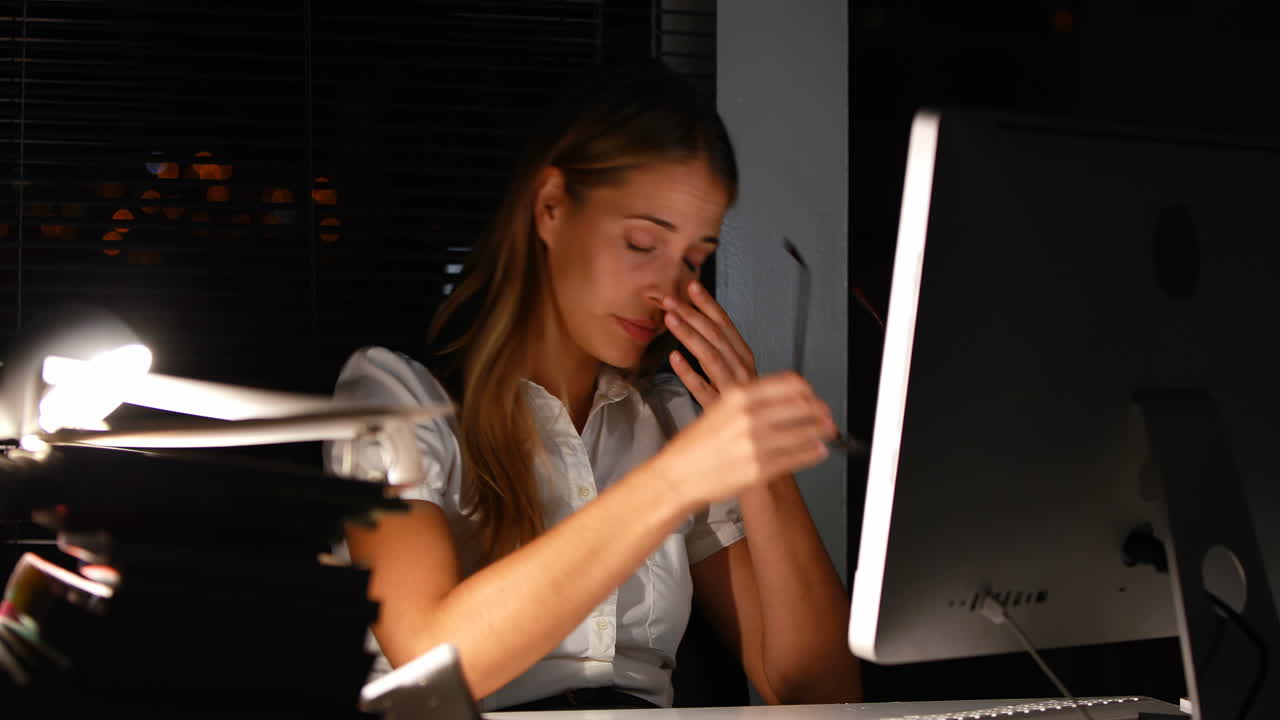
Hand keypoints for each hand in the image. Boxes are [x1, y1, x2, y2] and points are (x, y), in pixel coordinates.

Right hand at [646, 372, 836, 508]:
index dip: (807, 391)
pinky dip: (812, 453)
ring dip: (820, 432)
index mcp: (738, 396)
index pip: (789, 384)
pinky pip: (797, 457)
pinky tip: (817, 450)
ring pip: (803, 432)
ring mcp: (755, 443)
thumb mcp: (719, 409)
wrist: (678, 475)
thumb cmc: (696, 445)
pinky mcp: (760, 468)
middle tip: (826, 415)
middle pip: (801, 406)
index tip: (812, 396)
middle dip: (819, 412)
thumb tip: (784, 399)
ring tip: (827, 432)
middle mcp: (749, 417)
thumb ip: (750, 401)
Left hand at [662, 280, 756, 406]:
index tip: (692, 287)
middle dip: (694, 315)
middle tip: (672, 300)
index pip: (727, 327)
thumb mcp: (734, 380)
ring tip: (671, 320)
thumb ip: (720, 359)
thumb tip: (699, 333)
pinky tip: (674, 359)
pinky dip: (689, 373)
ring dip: (691, 335)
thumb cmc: (745, 416)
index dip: (709, 305)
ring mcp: (734, 391)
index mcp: (746, 362)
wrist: (757, 452)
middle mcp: (743, 373)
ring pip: (712, 357)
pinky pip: (704, 390)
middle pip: (718, 337)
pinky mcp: (722, 411)